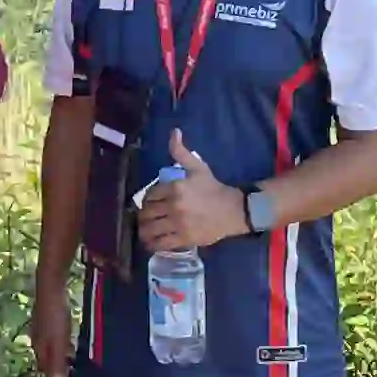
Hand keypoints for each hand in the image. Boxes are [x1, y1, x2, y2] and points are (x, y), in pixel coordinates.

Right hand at [30, 274, 73, 376]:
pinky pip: (52, 337)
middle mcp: (36, 340)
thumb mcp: (59, 341)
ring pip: (49, 348)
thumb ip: (58, 361)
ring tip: (74, 357)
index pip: (45, 370)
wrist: (50, 286)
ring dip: (61, 355)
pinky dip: (61, 343)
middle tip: (74, 370)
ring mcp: (39, 329)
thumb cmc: (55, 316)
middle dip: (58, 367)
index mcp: (38, 347)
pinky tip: (68, 339)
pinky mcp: (44, 319)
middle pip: (46, 360)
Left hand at [135, 130, 246, 254]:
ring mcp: (178, 224)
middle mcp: (173, 206)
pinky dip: (152, 244)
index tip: (149, 203)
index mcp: (175, 188)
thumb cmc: (213, 188)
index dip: (147, 199)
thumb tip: (174, 132)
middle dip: (143, 215)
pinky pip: (161, 243)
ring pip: (150, 228)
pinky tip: (150, 243)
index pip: (150, 194)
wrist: (233, 210)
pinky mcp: (183, 239)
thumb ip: (181, 152)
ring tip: (144, 230)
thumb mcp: (198, 167)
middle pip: (147, 212)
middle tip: (145, 217)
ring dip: (143, 230)